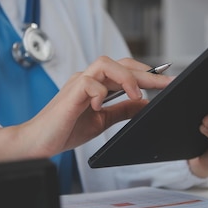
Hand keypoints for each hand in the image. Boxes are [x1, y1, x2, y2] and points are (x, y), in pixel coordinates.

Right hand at [0, 56, 172, 161]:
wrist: (39, 143)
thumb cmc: (65, 130)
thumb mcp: (102, 120)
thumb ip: (122, 109)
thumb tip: (144, 103)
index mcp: (96, 85)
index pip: (126, 71)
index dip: (148, 74)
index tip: (168, 81)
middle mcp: (88, 79)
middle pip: (121, 63)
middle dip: (146, 72)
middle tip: (166, 83)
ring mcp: (78, 83)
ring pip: (106, 64)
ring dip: (126, 77)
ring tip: (137, 94)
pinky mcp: (70, 93)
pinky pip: (89, 83)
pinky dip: (99, 93)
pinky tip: (100, 106)